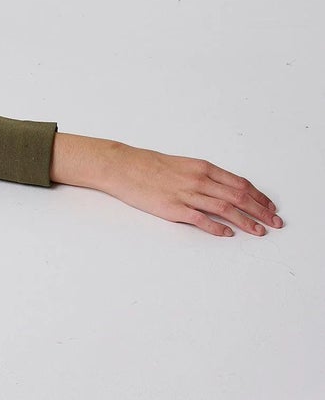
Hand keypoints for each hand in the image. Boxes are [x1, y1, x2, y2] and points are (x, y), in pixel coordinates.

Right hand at [50, 133, 283, 237]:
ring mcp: (187, 194)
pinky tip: (228, 234)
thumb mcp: (182, 165)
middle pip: (238, 196)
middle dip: (260, 211)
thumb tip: (224, 190)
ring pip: (225, 208)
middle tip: (276, 223)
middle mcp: (198, 179)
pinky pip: (201, 219)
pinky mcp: (174, 208)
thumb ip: (203, 177)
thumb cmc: (149, 165)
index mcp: (202, 167)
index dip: (258, 196)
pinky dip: (218, 227)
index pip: (239, 183)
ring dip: (246, 221)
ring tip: (260, 232)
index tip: (271, 207)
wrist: (122, 166)